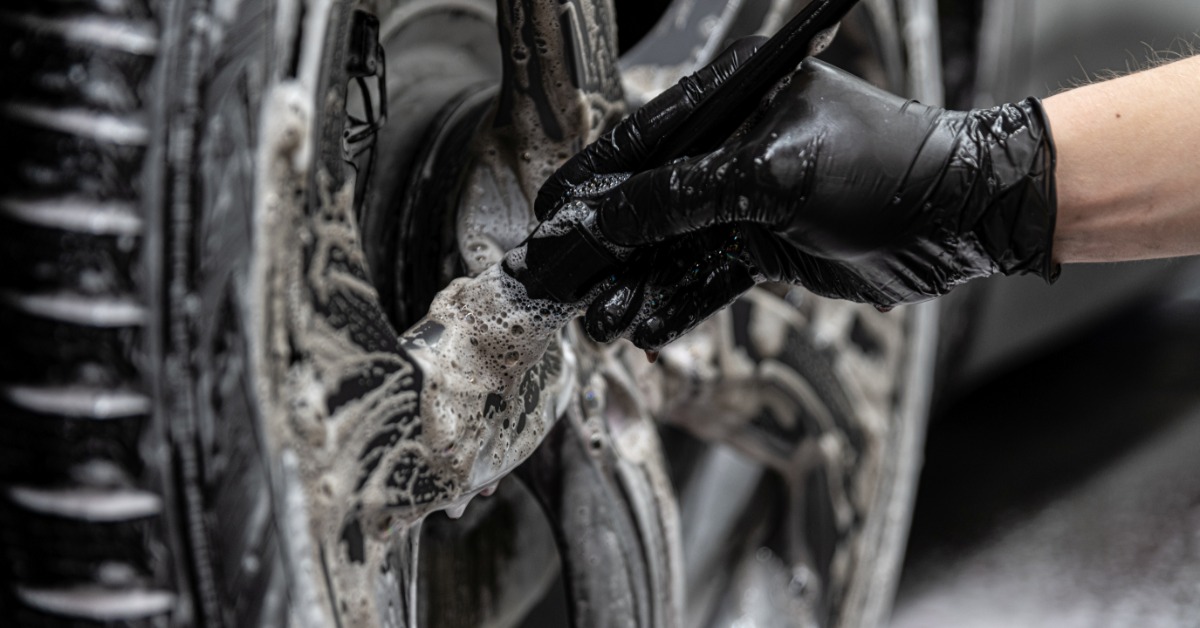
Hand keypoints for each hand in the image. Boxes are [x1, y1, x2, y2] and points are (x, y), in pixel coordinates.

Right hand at [585, 58, 1058, 347]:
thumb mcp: (768, 178)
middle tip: (562, 288)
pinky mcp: (768, 245)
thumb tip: (606, 219)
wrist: (964, 218)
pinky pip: (709, 276)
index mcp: (731, 100)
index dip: (588, 185)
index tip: (547, 220)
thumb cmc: (884, 168)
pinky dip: (679, 303)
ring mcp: (750, 199)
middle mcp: (735, 146)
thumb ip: (678, 199)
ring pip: (674, 247)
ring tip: (601, 323)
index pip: (638, 142)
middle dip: (606, 249)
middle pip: (648, 202)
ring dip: (638, 286)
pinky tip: (646, 326)